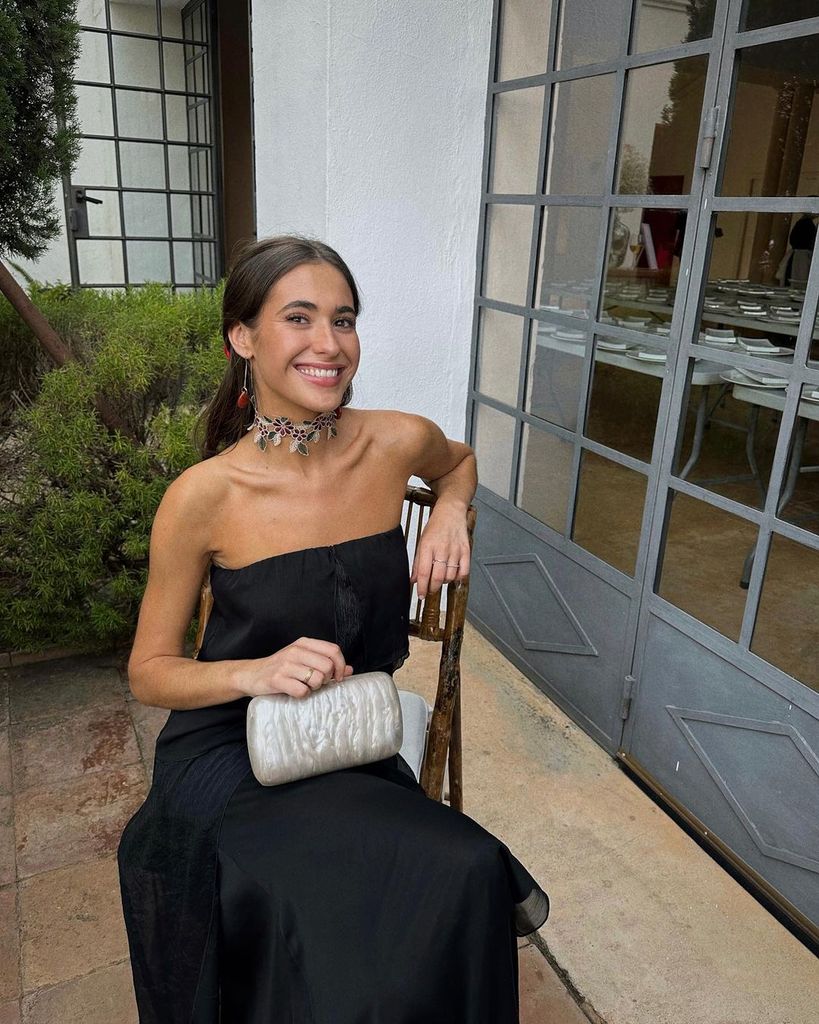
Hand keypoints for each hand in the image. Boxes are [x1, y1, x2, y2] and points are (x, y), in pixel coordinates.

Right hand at [239, 637, 353, 698]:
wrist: (251, 674)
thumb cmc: (281, 668)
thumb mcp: (303, 659)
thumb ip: (325, 662)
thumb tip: (350, 670)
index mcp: (304, 643)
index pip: (333, 650)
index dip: (340, 665)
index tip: (338, 677)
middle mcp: (295, 651)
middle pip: (327, 666)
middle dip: (326, 679)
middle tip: (317, 683)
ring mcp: (285, 665)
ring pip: (317, 679)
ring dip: (314, 688)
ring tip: (305, 686)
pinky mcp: (277, 680)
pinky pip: (302, 691)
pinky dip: (302, 695)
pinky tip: (295, 691)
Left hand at [409, 508, 470, 597]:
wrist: (451, 512)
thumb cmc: (435, 526)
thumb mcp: (421, 542)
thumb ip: (418, 562)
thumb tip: (414, 580)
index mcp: (427, 546)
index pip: (423, 572)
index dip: (421, 587)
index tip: (420, 595)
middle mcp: (441, 549)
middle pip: (437, 577)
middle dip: (432, 589)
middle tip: (429, 591)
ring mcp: (455, 550)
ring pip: (450, 576)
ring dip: (444, 582)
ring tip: (440, 578)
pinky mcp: (466, 551)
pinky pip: (463, 571)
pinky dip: (458, 578)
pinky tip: (453, 575)